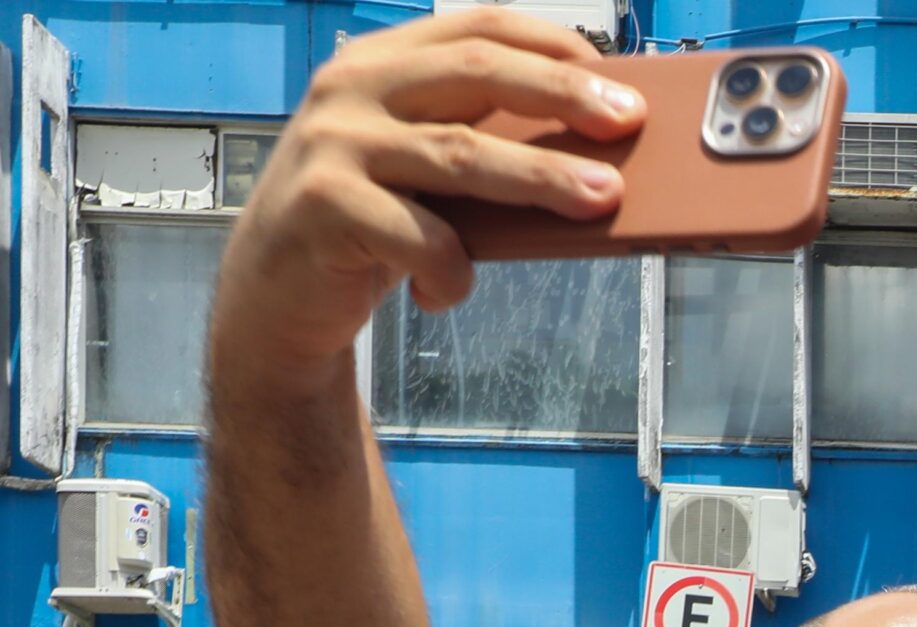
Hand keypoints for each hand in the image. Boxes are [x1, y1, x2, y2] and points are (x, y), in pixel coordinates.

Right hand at [209, 11, 644, 395]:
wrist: (272, 293)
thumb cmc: (368, 224)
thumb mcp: (421, 168)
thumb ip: (479, 143)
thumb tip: (596, 157)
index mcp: (382, 63)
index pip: (479, 27)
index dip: (553, 46)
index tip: (616, 78)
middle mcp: (352, 88)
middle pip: (478, 74)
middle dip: (562, 95)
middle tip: (628, 120)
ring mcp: (334, 143)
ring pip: (461, 153)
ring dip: (541, 178)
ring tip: (602, 199)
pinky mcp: (323, 206)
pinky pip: (419, 236)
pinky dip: (451, 270)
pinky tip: (448, 289)